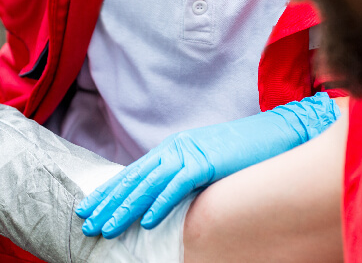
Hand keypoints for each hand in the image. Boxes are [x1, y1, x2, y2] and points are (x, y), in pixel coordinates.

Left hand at [75, 93, 340, 238]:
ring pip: (147, 185)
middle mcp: (172, 150)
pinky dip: (160, 204)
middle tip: (86, 224)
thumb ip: (180, 175)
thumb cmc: (241, 151)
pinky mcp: (206, 162)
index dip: (106, 192)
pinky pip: (178, 186)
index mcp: (169, 150)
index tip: (87, 209)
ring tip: (107, 229)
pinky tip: (146, 222)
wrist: (276, 132)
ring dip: (125, 209)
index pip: (130, 174)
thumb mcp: (203, 162)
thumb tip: (160, 198)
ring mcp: (187, 154)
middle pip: (131, 180)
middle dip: (106, 204)